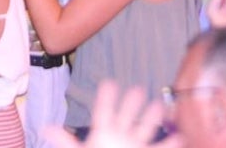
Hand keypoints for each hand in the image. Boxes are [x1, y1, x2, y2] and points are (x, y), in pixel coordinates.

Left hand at [44, 81, 178, 147]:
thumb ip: (66, 142)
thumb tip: (45, 129)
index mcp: (103, 132)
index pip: (103, 112)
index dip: (105, 99)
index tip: (108, 83)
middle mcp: (120, 135)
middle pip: (127, 116)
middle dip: (132, 104)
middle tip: (138, 89)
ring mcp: (135, 144)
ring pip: (145, 128)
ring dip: (152, 118)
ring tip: (158, 106)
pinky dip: (170, 143)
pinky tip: (179, 136)